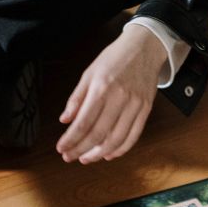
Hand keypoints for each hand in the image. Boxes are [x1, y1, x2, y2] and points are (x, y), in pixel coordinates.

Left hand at [57, 24, 164, 163]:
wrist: (144, 47)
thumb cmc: (114, 58)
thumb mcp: (89, 73)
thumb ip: (77, 98)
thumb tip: (65, 119)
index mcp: (101, 88)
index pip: (83, 122)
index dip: (71, 139)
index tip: (61, 148)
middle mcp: (119, 98)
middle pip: (98, 134)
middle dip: (81, 149)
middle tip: (70, 157)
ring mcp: (135, 105)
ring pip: (116, 139)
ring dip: (99, 154)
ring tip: (87, 158)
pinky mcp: (145, 109)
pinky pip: (133, 136)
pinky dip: (121, 149)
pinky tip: (109, 154)